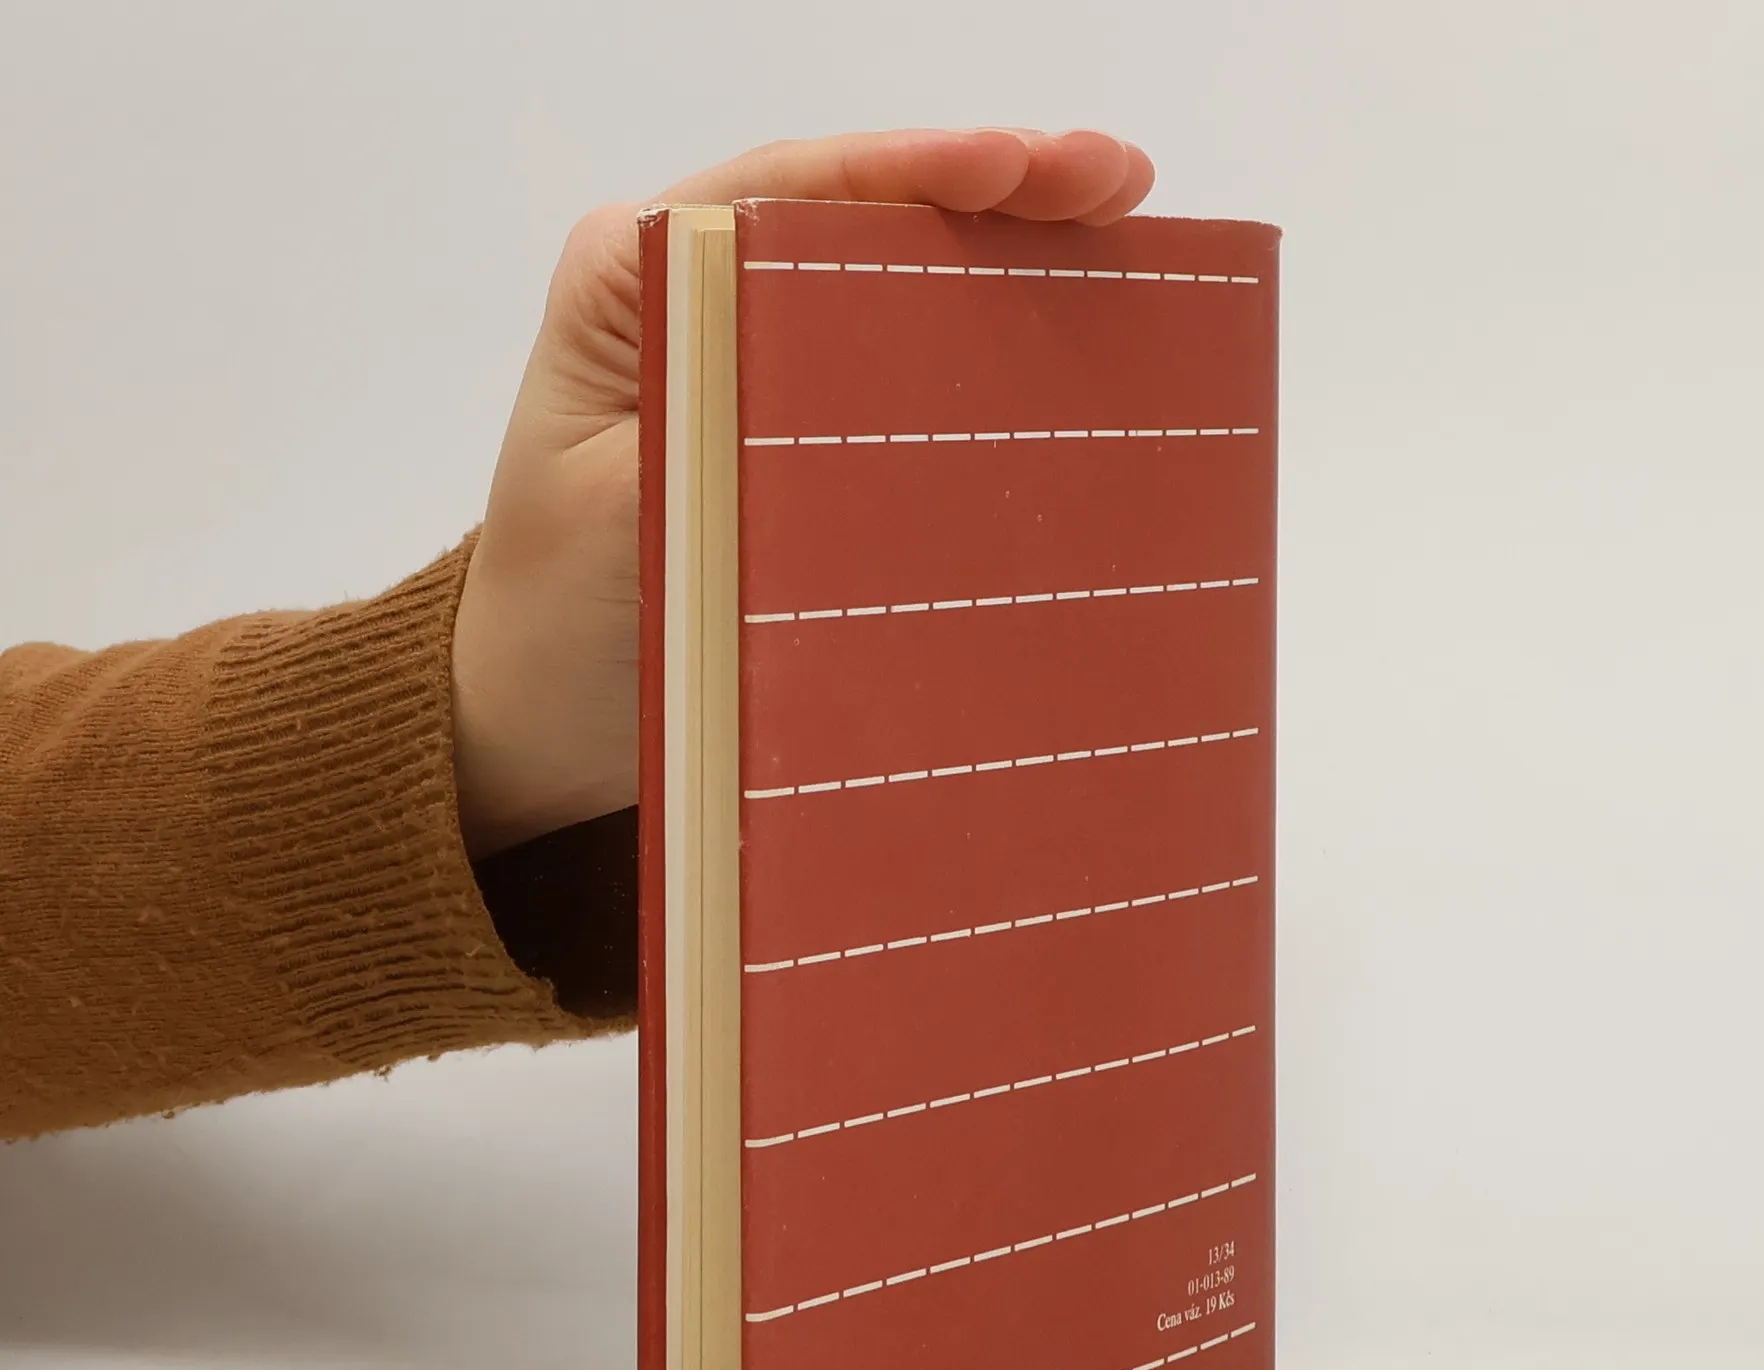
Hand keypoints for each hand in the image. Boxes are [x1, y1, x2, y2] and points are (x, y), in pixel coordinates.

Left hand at [450, 128, 1154, 858]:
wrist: (539, 711)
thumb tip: (841, 394)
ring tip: (1127, 238)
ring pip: (900, 288)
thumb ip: (714, 438)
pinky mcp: (800, 435)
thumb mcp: (618, 521)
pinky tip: (1072, 349)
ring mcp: (761, 362)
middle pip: (868, 217)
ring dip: (1012, 264)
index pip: (794, 191)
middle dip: (999, 191)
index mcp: (637, 276)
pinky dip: (989, 361)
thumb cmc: (553, 617)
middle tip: (1122, 183)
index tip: (1025, 166)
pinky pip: (906, 381)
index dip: (919, 168)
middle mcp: (704, 292)